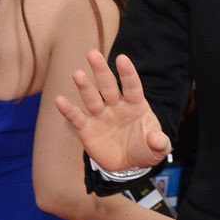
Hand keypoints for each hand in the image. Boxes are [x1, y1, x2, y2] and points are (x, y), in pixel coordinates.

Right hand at [54, 49, 170, 171]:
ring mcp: (101, 116)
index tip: (122, 58)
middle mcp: (116, 106)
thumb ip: (160, 143)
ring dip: (85, 87)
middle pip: (108, 86)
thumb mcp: (158, 149)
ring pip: (92, 98)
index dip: (127, 73)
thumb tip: (155, 138)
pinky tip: (59, 100)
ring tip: (77, 74)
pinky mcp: (87, 129)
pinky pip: (77, 118)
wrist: (128, 165)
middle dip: (101, 71)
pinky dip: (68, 110)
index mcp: (136, 105)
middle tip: (93, 54)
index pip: (132, 86)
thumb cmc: (144, 150)